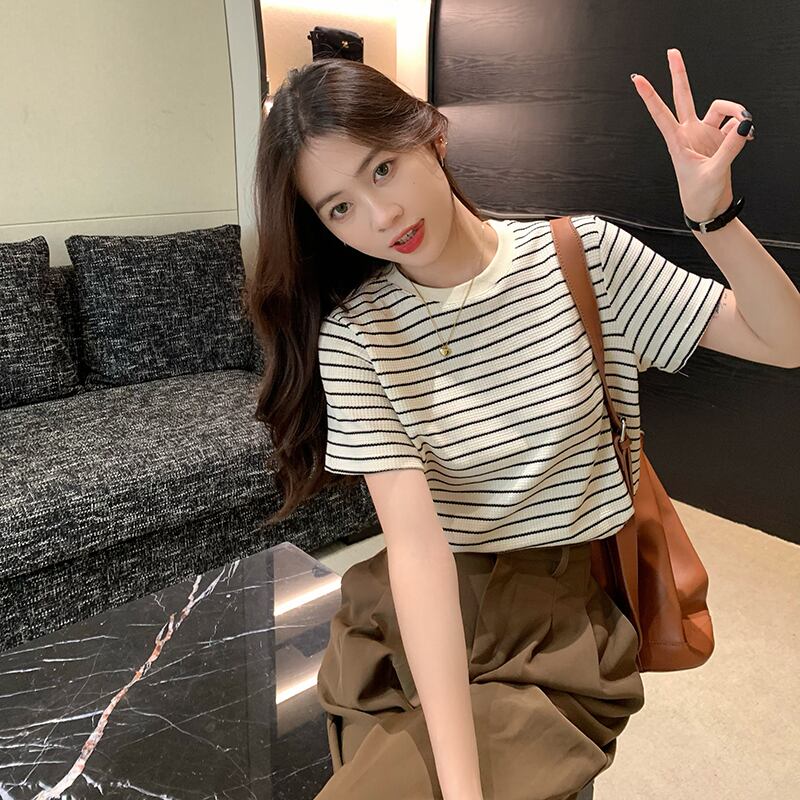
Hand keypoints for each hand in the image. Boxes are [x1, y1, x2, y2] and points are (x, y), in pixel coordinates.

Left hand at [631, 48, 753, 220]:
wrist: (708, 209)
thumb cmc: (700, 195)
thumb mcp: (715, 172)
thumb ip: (731, 147)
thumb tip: (744, 124)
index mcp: (677, 142)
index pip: (661, 114)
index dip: (650, 96)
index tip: (637, 79)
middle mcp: (690, 134)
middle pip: (684, 97)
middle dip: (679, 74)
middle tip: (671, 52)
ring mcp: (705, 135)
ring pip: (721, 109)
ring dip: (737, 111)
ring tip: (746, 126)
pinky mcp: (720, 140)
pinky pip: (735, 124)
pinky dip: (743, 128)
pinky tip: (747, 137)